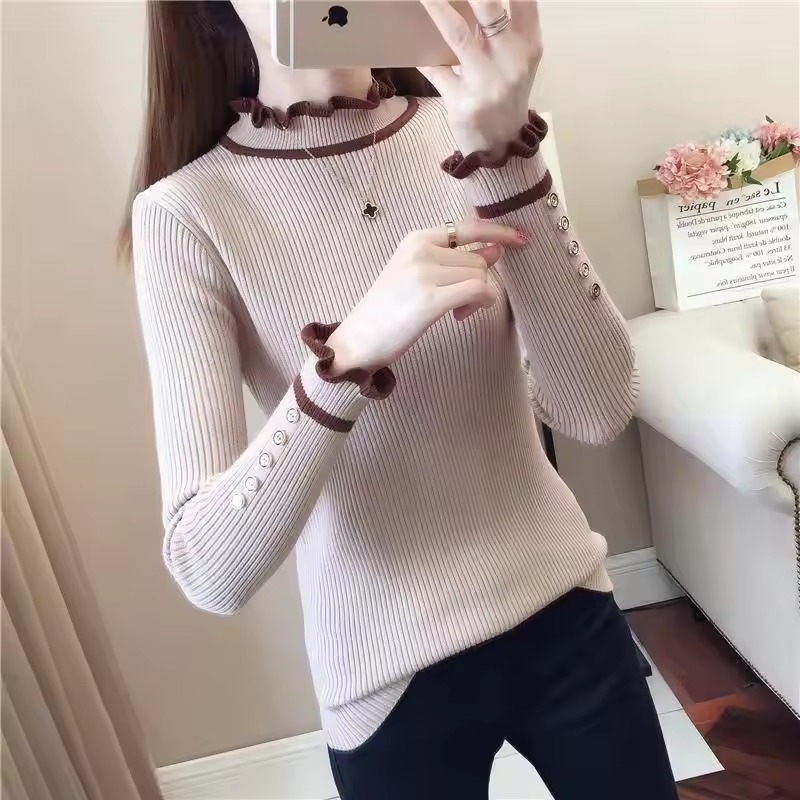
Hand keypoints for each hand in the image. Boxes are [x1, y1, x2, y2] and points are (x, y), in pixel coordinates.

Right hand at [327, 220, 525, 373]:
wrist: (358, 340)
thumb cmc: (388, 310)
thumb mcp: (417, 275)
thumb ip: (454, 261)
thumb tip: (495, 251)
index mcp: (416, 239)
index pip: (468, 228)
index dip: (499, 232)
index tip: (522, 239)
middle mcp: (421, 250)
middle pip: (477, 259)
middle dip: (478, 282)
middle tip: (461, 305)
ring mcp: (425, 273)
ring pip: (480, 276)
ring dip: (477, 297)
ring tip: (455, 312)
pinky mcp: (431, 299)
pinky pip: (478, 291)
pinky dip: (482, 303)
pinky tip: (463, 314)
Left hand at [420, 0, 542, 154]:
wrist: (502, 148)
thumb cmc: (506, 96)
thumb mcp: (515, 61)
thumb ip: (501, 28)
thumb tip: (468, 3)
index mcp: (529, 45)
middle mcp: (512, 61)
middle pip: (489, 7)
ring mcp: (488, 83)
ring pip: (457, 34)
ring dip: (436, 7)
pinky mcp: (464, 103)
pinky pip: (436, 70)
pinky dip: (423, 54)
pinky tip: (412, 43)